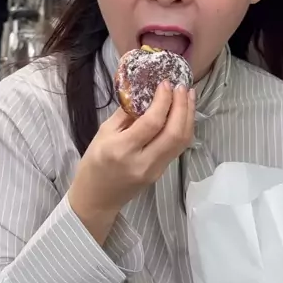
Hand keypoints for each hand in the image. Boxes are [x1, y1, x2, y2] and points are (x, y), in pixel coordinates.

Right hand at [68, 82, 194, 242]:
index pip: (152, 122)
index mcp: (122, 149)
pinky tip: (183, 115)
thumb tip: (145, 93)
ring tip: (188, 97)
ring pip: (182, 142)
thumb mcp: (103, 133)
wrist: (96, 198)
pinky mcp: (161, 174)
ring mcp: (155, 171)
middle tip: (182, 87)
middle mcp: (143, 162)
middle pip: (174, 133)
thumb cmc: (94, 164)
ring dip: (188, 117)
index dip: (163, 101)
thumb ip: (125, 114)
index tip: (166, 83)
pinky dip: (183, 129)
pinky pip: (177, 149)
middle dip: (182, 107)